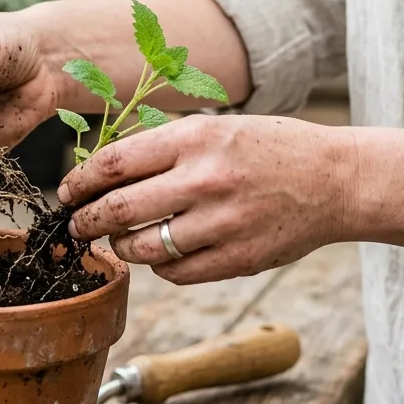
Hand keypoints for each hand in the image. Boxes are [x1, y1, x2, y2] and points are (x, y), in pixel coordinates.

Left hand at [58, 115, 358, 283]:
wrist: (336, 180)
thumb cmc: (268, 150)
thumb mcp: (214, 130)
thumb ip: (161, 150)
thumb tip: (99, 173)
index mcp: (195, 139)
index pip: (113, 164)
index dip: (79, 181)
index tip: (67, 192)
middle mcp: (205, 180)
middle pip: (117, 210)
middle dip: (85, 222)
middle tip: (76, 226)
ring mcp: (222, 223)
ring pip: (142, 248)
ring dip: (121, 247)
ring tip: (120, 240)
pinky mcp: (237, 258)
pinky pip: (175, 273)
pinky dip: (160, 266)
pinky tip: (162, 253)